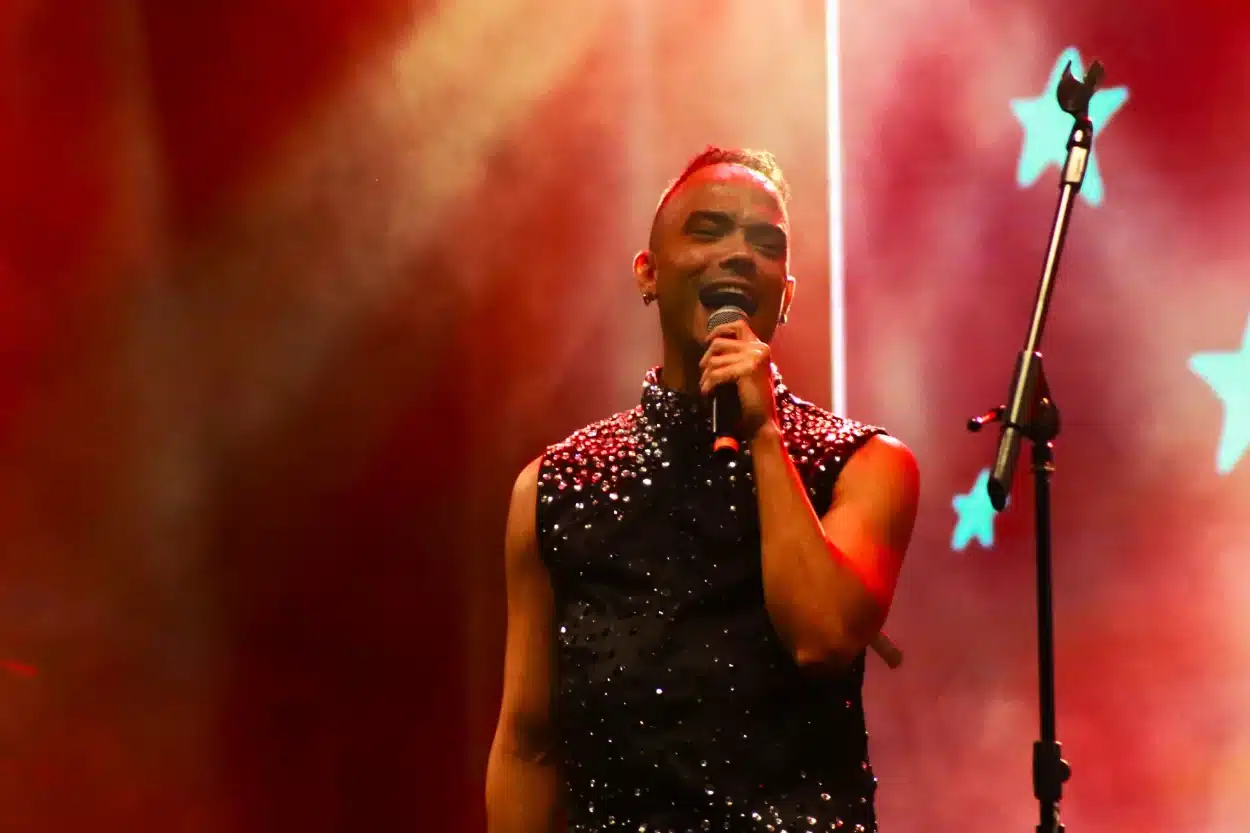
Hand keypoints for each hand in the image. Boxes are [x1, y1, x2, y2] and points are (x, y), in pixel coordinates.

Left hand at [698, 320, 777, 439]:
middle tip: (704, 373)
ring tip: (706, 386)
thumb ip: (736, 355)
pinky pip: (716, 373)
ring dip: (705, 375)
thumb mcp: (747, 370)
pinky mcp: (747, 370)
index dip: (720, 329)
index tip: (708, 341)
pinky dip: (708, 384)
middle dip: (706, 358)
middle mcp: (759, 349)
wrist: (762, 421)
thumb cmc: (751, 399)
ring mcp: (754, 358)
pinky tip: (707, 392)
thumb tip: (711, 343)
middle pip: (719, 343)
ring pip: (714, 360)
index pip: (738, 325)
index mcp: (761, 347)